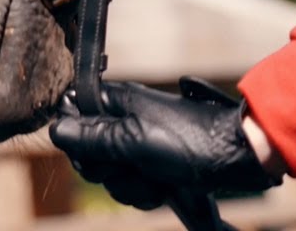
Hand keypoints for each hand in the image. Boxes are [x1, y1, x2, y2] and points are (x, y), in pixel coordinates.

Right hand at [50, 77, 282, 209]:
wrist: (240, 156)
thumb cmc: (192, 142)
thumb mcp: (136, 141)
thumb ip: (94, 137)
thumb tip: (55, 129)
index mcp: (118, 102)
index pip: (74, 119)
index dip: (79, 143)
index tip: (97, 155)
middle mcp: (126, 121)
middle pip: (91, 155)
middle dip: (111, 172)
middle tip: (136, 167)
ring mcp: (142, 145)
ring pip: (113, 177)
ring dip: (134, 187)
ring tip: (159, 180)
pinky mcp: (156, 166)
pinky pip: (135, 186)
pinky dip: (148, 193)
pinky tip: (164, 190)